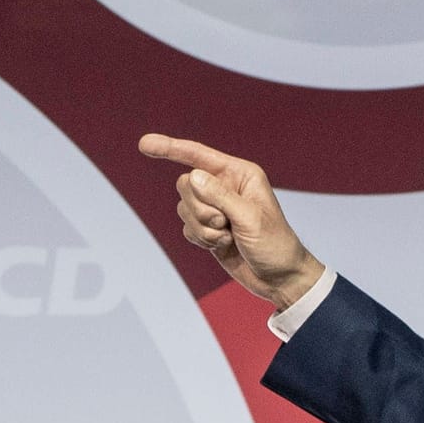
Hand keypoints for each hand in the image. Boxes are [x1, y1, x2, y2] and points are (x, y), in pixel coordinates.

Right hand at [138, 133, 324, 307]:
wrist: (279, 278)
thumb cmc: (274, 244)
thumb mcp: (250, 218)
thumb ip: (220, 196)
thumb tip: (191, 176)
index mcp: (239, 174)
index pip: (198, 156)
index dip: (170, 148)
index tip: (144, 144)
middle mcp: (224, 187)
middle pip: (185, 185)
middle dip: (200, 209)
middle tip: (225, 223)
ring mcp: (214, 208)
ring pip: (184, 209)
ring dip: (203, 228)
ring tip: (228, 237)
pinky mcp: (207, 229)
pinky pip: (186, 228)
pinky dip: (202, 239)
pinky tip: (224, 246)